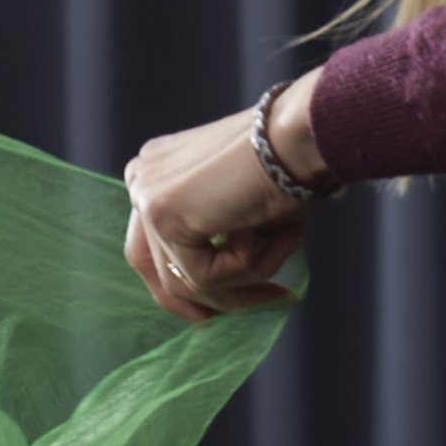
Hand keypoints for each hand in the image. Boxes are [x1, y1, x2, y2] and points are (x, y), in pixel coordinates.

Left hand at [118, 103, 308, 322]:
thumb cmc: (290, 165)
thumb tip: (219, 301)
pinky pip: (203, 278)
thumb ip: (220, 244)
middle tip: (242, 310)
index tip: (234, 299)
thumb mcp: (245, 212)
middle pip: (150, 267)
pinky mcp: (162, 214)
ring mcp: (146, 196)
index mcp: (158, 172)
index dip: (190, 282)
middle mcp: (142, 179)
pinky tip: (278, 235)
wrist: (302, 135)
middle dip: (197, 302)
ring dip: (245, 280)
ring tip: (288, 246)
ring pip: (184, 280)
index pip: (154, 245)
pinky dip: (249, 269)